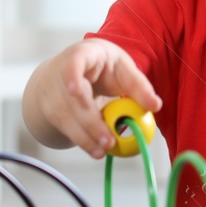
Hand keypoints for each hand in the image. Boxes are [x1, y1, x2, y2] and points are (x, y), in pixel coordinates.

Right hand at [26, 39, 160, 156]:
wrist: (68, 71)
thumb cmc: (101, 66)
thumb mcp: (121, 67)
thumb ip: (138, 85)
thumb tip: (155, 105)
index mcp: (82, 54)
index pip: (72, 61)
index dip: (71, 75)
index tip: (75, 90)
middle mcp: (61, 72)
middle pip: (72, 98)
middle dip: (90, 121)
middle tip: (108, 141)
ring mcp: (52, 92)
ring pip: (66, 118)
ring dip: (85, 137)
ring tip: (103, 152)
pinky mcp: (50, 110)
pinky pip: (66, 128)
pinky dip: (83, 141)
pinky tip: (95, 150)